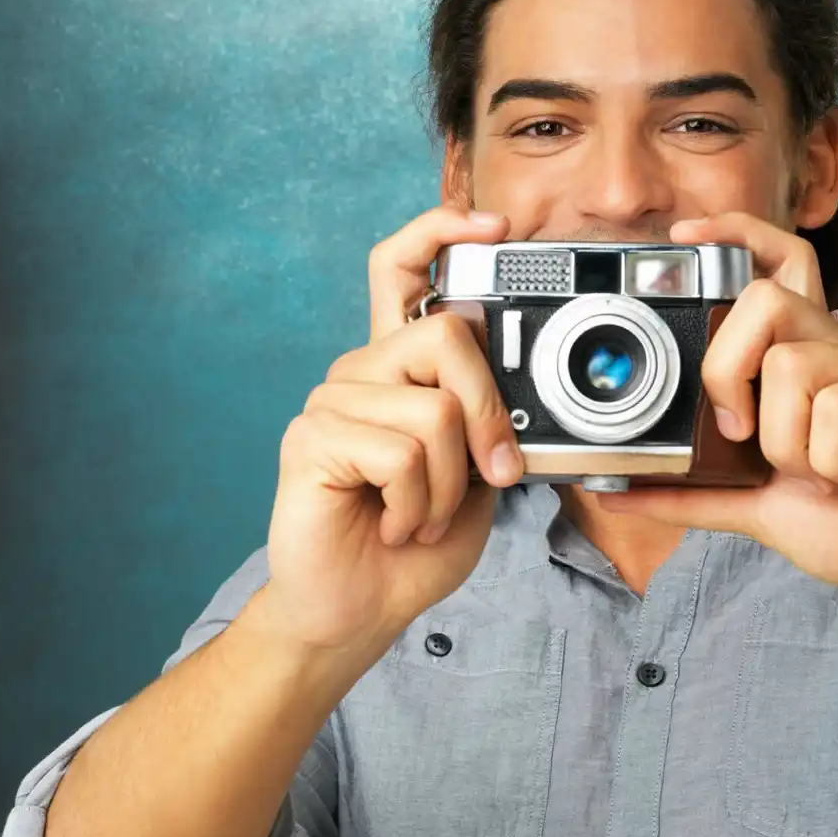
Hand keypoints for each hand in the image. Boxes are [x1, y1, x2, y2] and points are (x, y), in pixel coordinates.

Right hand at [250, 204, 522, 654]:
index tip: (495, 226)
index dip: (441, 231)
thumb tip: (527, 396)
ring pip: (434, 411)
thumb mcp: (479, 478)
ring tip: (424, 515)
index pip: (403, 268)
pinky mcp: (310, 438)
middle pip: (447, 335)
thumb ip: (495, 426)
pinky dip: (418, 505)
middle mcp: (362, 370)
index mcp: (401, 368)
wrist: (361, 610)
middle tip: (488, 477)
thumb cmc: (418, 544)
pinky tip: (393, 524)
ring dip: (450, 486)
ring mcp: (331, 400)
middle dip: (488, 415)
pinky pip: (400, 454)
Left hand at [599, 212, 837, 617]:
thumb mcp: (760, 510)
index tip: (681, 235)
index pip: (772, 267)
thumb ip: (694, 494)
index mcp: (805, 364)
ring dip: (787, 442)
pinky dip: (830, 456)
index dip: (733, 235)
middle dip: (726, 370)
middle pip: (764, 300)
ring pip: (792, 363)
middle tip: (740, 433)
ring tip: (820, 476)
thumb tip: (617, 490)